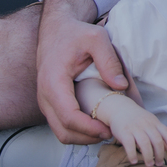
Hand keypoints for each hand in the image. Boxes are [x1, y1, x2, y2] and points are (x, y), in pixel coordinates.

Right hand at [36, 0, 127, 143]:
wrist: (56, 29)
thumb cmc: (75, 33)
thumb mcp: (97, 39)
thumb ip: (109, 61)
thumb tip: (121, 86)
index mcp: (53, 82)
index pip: (69, 117)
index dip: (89, 129)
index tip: (109, 130)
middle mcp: (45, 95)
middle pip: (63, 131)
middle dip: (88, 138)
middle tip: (111, 132)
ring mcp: (45, 101)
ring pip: (61, 132)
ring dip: (83, 137)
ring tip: (106, 130)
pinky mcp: (50, 103)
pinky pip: (61, 124)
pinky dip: (78, 130)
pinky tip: (96, 122)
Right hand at [96, 95, 166, 165]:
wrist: (119, 107)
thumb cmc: (137, 118)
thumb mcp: (150, 122)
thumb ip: (158, 134)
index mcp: (154, 122)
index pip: (166, 133)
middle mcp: (146, 125)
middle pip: (157, 141)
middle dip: (160, 154)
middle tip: (160, 164)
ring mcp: (135, 128)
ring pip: (145, 144)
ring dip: (148, 156)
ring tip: (149, 165)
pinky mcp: (124, 132)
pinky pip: (130, 144)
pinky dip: (132, 154)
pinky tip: (134, 161)